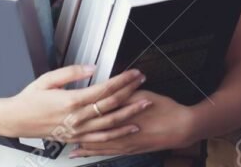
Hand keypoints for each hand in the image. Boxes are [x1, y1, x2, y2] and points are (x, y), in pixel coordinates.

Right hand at [0, 65, 153, 142]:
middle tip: (142, 83)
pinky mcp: (77, 138)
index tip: (132, 73)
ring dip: (130, 112)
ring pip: (111, 122)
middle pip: (111, 104)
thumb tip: (90, 67)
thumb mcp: (47, 79)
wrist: (17, 120)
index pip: (104, 88)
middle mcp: (77, 117)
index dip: (122, 80)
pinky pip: (102, 138)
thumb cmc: (29, 100)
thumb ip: (71, 72)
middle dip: (130, 92)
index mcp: (71, 100)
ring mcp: (78, 130)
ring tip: (144, 104)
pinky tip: (130, 128)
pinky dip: (119, 133)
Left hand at [68, 89, 196, 158]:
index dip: (79, 110)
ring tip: (64, 144)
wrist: (183, 127)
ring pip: (96, 144)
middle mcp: (119, 131)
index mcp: (121, 115)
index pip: (96, 112)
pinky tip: (83, 153)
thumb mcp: (141, 94)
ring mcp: (124, 143)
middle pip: (92, 131)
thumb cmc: (164, 109)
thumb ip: (122, 93)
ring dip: (80, 144)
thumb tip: (109, 89)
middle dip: (74, 131)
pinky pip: (106, 152)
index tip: (64, 110)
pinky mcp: (129, 149)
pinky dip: (92, 152)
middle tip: (58, 129)